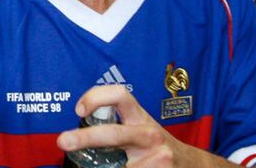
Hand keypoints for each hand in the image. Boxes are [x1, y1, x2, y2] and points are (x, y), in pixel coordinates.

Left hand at [57, 85, 234, 167]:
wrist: (191, 165)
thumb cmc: (154, 145)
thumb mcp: (138, 128)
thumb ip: (115, 126)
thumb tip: (76, 134)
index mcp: (140, 117)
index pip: (119, 94)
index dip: (96, 97)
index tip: (79, 110)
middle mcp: (149, 134)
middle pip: (113, 133)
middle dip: (84, 137)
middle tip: (64, 141)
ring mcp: (157, 157)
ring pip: (117, 166)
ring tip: (93, 167)